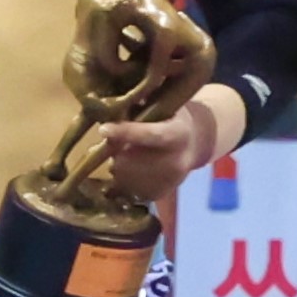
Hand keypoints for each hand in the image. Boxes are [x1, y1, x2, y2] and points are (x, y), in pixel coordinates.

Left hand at [84, 77, 249, 215]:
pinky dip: (120, 176)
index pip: (150, 135)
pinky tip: (130, 165)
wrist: (194, 145)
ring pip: (122, 174)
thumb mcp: (166, 105)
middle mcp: (176, 162)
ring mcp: (167, 182)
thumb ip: (142, 105)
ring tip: (127, 150)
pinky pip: (124, 188)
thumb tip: (112, 101)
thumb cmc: (173, 119)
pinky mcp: (156, 195)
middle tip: (114, 137)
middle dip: (116, 148)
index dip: (127, 132)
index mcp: (178, 134)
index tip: (103, 129)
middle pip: (130, 159)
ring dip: (116, 161)